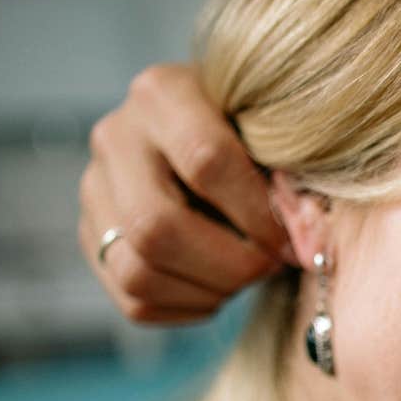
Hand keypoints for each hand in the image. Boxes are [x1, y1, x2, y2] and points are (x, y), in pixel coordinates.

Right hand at [78, 63, 293, 323]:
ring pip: (137, 272)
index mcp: (163, 93)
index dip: (257, 214)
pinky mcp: (94, 238)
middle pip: (155, 226)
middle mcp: (115, 137)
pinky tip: (221, 287)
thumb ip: (292, 178)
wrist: (221, 140)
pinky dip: (188, 307)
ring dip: (208, 290)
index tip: (292, 238)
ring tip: (247, 276)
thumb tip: (306, 244)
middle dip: (229, 263)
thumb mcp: (277, 135)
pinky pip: (134, 301)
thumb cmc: (261, 136)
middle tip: (270, 266)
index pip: (205, 162)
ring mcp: (96, 190)